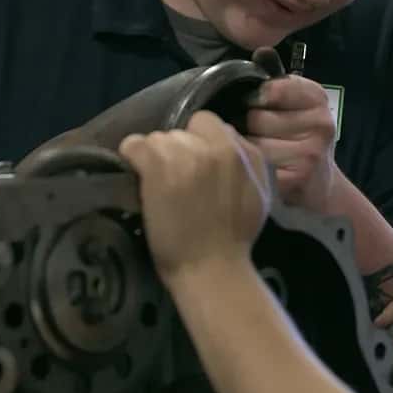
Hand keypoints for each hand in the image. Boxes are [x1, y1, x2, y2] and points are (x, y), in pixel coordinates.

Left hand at [118, 111, 273, 283]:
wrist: (211, 269)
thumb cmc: (236, 239)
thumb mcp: (260, 192)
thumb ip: (249, 161)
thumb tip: (230, 141)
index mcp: (244, 152)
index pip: (210, 123)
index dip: (200, 142)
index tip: (195, 164)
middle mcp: (217, 146)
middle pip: (184, 131)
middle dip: (180, 150)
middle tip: (177, 178)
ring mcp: (186, 154)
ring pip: (160, 138)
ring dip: (158, 157)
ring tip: (159, 184)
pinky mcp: (157, 165)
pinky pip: (134, 144)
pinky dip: (132, 158)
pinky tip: (137, 176)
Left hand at [245, 75, 336, 211]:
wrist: (320, 185)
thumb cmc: (299, 138)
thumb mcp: (294, 104)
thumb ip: (277, 79)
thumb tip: (262, 52)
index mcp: (316, 98)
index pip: (272, 88)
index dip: (256, 99)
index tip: (258, 108)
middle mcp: (320, 123)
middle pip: (257, 118)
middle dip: (248, 128)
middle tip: (257, 136)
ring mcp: (310, 153)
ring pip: (253, 144)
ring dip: (247, 150)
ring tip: (257, 154)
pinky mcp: (297, 179)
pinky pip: (256, 167)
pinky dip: (251, 169)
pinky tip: (260, 171)